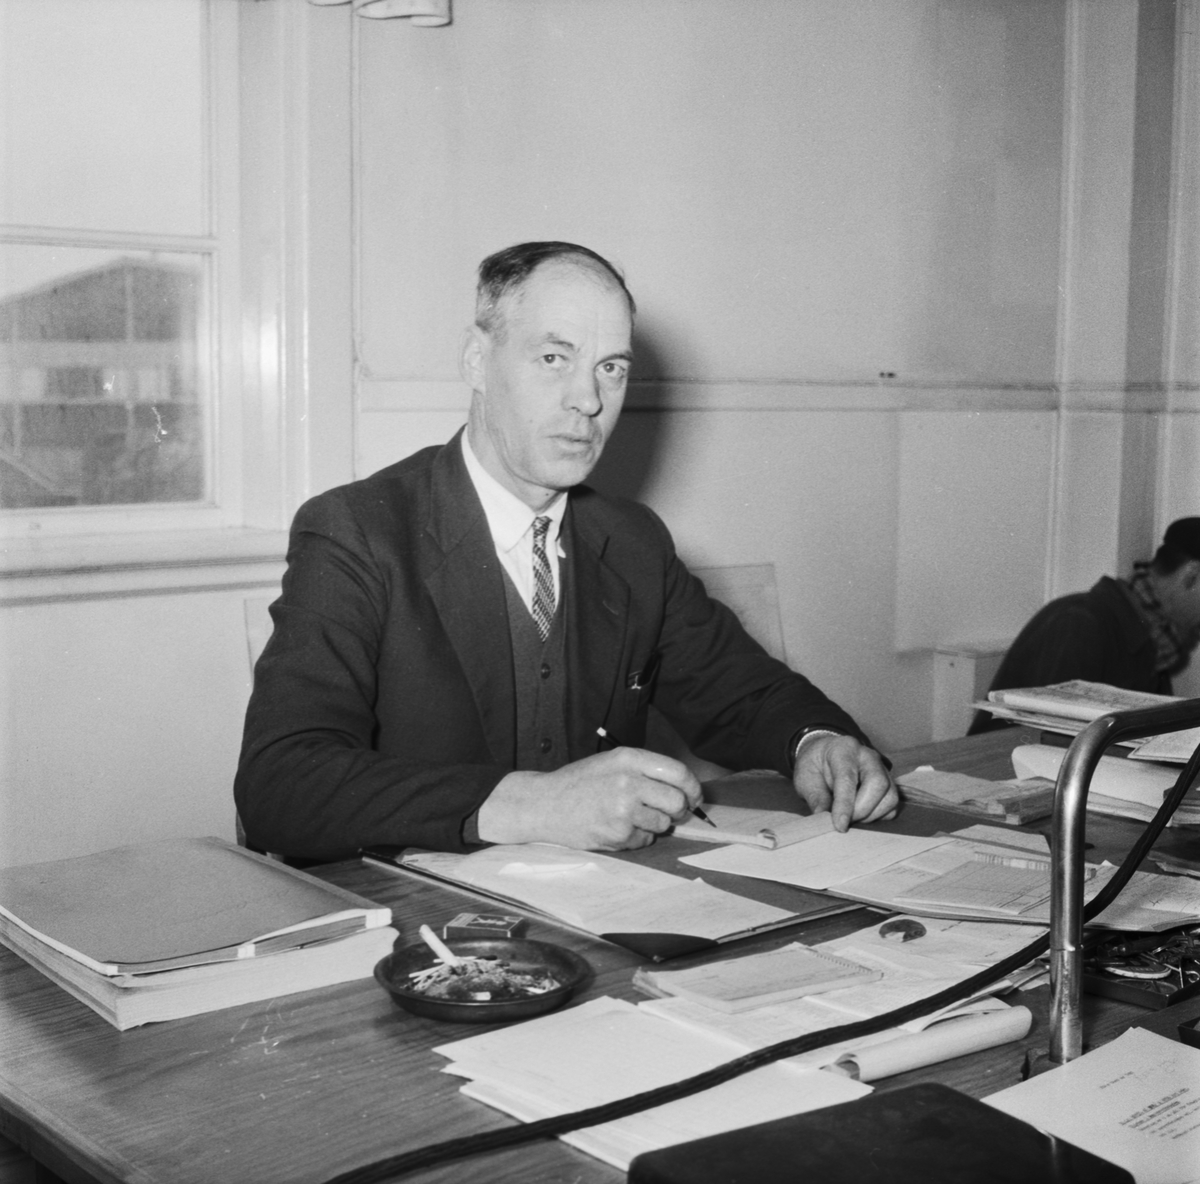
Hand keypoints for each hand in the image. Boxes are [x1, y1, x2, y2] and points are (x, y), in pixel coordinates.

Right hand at [476, 747, 702, 850]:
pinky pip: (645, 839)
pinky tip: (616, 827)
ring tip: (630, 817)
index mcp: (628, 758)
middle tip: (668, 812)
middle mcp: (628, 781)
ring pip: (664, 823)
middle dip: (677, 810)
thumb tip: (683, 789)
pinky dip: (637, 837)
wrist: (545, 804)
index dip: (692, 787)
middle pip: (677, 801)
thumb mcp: (611, 763)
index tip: (694, 796)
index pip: (678, 772)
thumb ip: (644, 770)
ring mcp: (623, 809)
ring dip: (654, 825)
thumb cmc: (580, 783)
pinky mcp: (618, 834)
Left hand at [792, 734, 897, 832]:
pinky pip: (892, 805)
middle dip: (862, 810)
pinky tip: (861, 814)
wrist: (826, 754)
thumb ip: (815, 798)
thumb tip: (823, 820)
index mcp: (843, 750)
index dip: (845, 805)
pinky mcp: (889, 783)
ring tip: (851, 817)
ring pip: (890, 796)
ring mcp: (882, 768)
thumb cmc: (815, 765)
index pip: (848, 778)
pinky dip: (878, 816)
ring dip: (871, 815)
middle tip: (845, 821)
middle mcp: (868, 756)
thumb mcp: (805, 778)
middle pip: (878, 783)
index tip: (840, 826)